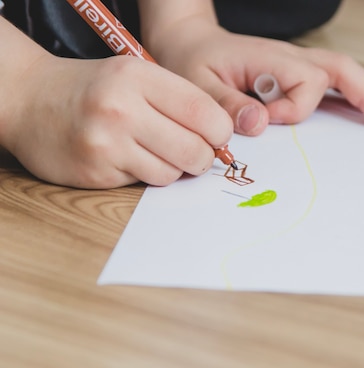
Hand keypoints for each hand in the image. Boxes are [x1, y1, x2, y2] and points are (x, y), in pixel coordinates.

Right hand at [1, 54, 231, 188]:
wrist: (30, 99)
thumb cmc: (95, 89)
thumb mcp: (135, 76)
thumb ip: (178, 101)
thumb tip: (222, 137)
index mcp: (138, 77)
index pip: (204, 113)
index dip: (220, 132)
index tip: (216, 136)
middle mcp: (122, 108)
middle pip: (195, 151)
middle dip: (203, 157)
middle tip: (194, 153)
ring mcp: (106, 143)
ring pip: (172, 173)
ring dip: (173, 168)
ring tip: (155, 152)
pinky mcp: (96, 172)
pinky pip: (144, 183)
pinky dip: (145, 175)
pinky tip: (129, 159)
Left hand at [144, 15, 363, 135]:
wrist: (190, 45)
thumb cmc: (192, 64)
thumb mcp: (196, 85)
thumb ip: (226, 104)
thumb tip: (261, 123)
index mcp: (269, 58)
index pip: (305, 84)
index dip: (294, 109)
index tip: (268, 120)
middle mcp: (290, 58)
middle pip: (340, 69)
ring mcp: (296, 64)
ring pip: (343, 72)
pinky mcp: (295, 73)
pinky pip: (332, 80)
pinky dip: (355, 93)